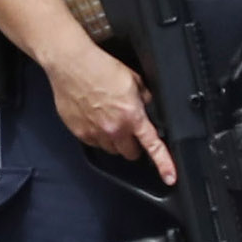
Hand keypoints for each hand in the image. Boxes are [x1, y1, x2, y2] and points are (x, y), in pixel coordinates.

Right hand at [44, 39, 177, 183]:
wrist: (71, 64)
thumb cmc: (99, 67)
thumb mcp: (132, 79)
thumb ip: (143, 97)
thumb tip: (146, 104)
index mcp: (132, 116)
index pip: (153, 146)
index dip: (165, 164)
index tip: (170, 177)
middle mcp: (114, 129)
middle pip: (130, 153)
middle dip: (133, 145)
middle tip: (129, 129)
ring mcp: (95, 133)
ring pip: (111, 150)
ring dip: (114, 141)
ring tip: (108, 119)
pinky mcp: (79, 132)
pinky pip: (93, 143)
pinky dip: (97, 135)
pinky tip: (94, 118)